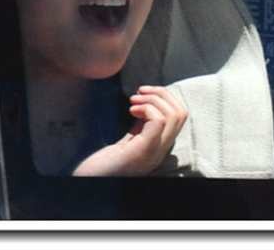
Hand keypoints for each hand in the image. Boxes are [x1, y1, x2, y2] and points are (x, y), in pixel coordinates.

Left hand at [72, 85, 186, 176]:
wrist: (92, 181)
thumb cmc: (105, 162)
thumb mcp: (129, 141)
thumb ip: (141, 126)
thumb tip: (147, 104)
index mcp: (160, 146)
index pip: (180, 117)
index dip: (165, 98)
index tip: (143, 94)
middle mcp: (162, 151)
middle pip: (181, 113)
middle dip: (162, 93)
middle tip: (139, 91)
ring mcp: (154, 152)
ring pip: (174, 115)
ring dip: (153, 99)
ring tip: (133, 100)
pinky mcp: (143, 150)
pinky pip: (159, 122)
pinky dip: (147, 108)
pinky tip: (131, 110)